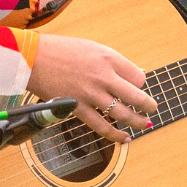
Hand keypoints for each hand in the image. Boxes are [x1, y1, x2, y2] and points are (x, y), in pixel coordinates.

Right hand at [26, 34, 156, 143]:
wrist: (33, 58)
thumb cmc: (62, 50)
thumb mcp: (93, 47)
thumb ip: (114, 62)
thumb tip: (136, 73)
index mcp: (108, 58)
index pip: (138, 76)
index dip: (141, 84)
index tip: (138, 87)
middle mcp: (103, 77)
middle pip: (136, 96)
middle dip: (148, 106)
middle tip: (153, 110)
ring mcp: (91, 95)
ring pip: (122, 114)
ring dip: (137, 122)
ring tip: (144, 124)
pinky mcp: (78, 109)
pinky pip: (101, 126)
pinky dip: (115, 135)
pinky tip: (124, 138)